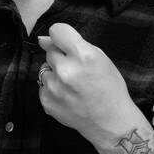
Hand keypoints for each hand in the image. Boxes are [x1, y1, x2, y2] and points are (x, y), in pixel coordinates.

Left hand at [36, 22, 138, 147]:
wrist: (110, 122)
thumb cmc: (109, 88)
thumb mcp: (101, 59)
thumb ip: (73, 45)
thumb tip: (44, 40)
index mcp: (84, 56)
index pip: (56, 31)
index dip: (61, 36)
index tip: (65, 43)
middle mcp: (66, 70)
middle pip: (50, 50)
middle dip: (61, 57)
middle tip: (76, 70)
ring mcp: (54, 87)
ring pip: (45, 68)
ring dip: (55, 73)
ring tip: (73, 85)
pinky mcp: (46, 100)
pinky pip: (43, 85)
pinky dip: (52, 88)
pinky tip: (68, 96)